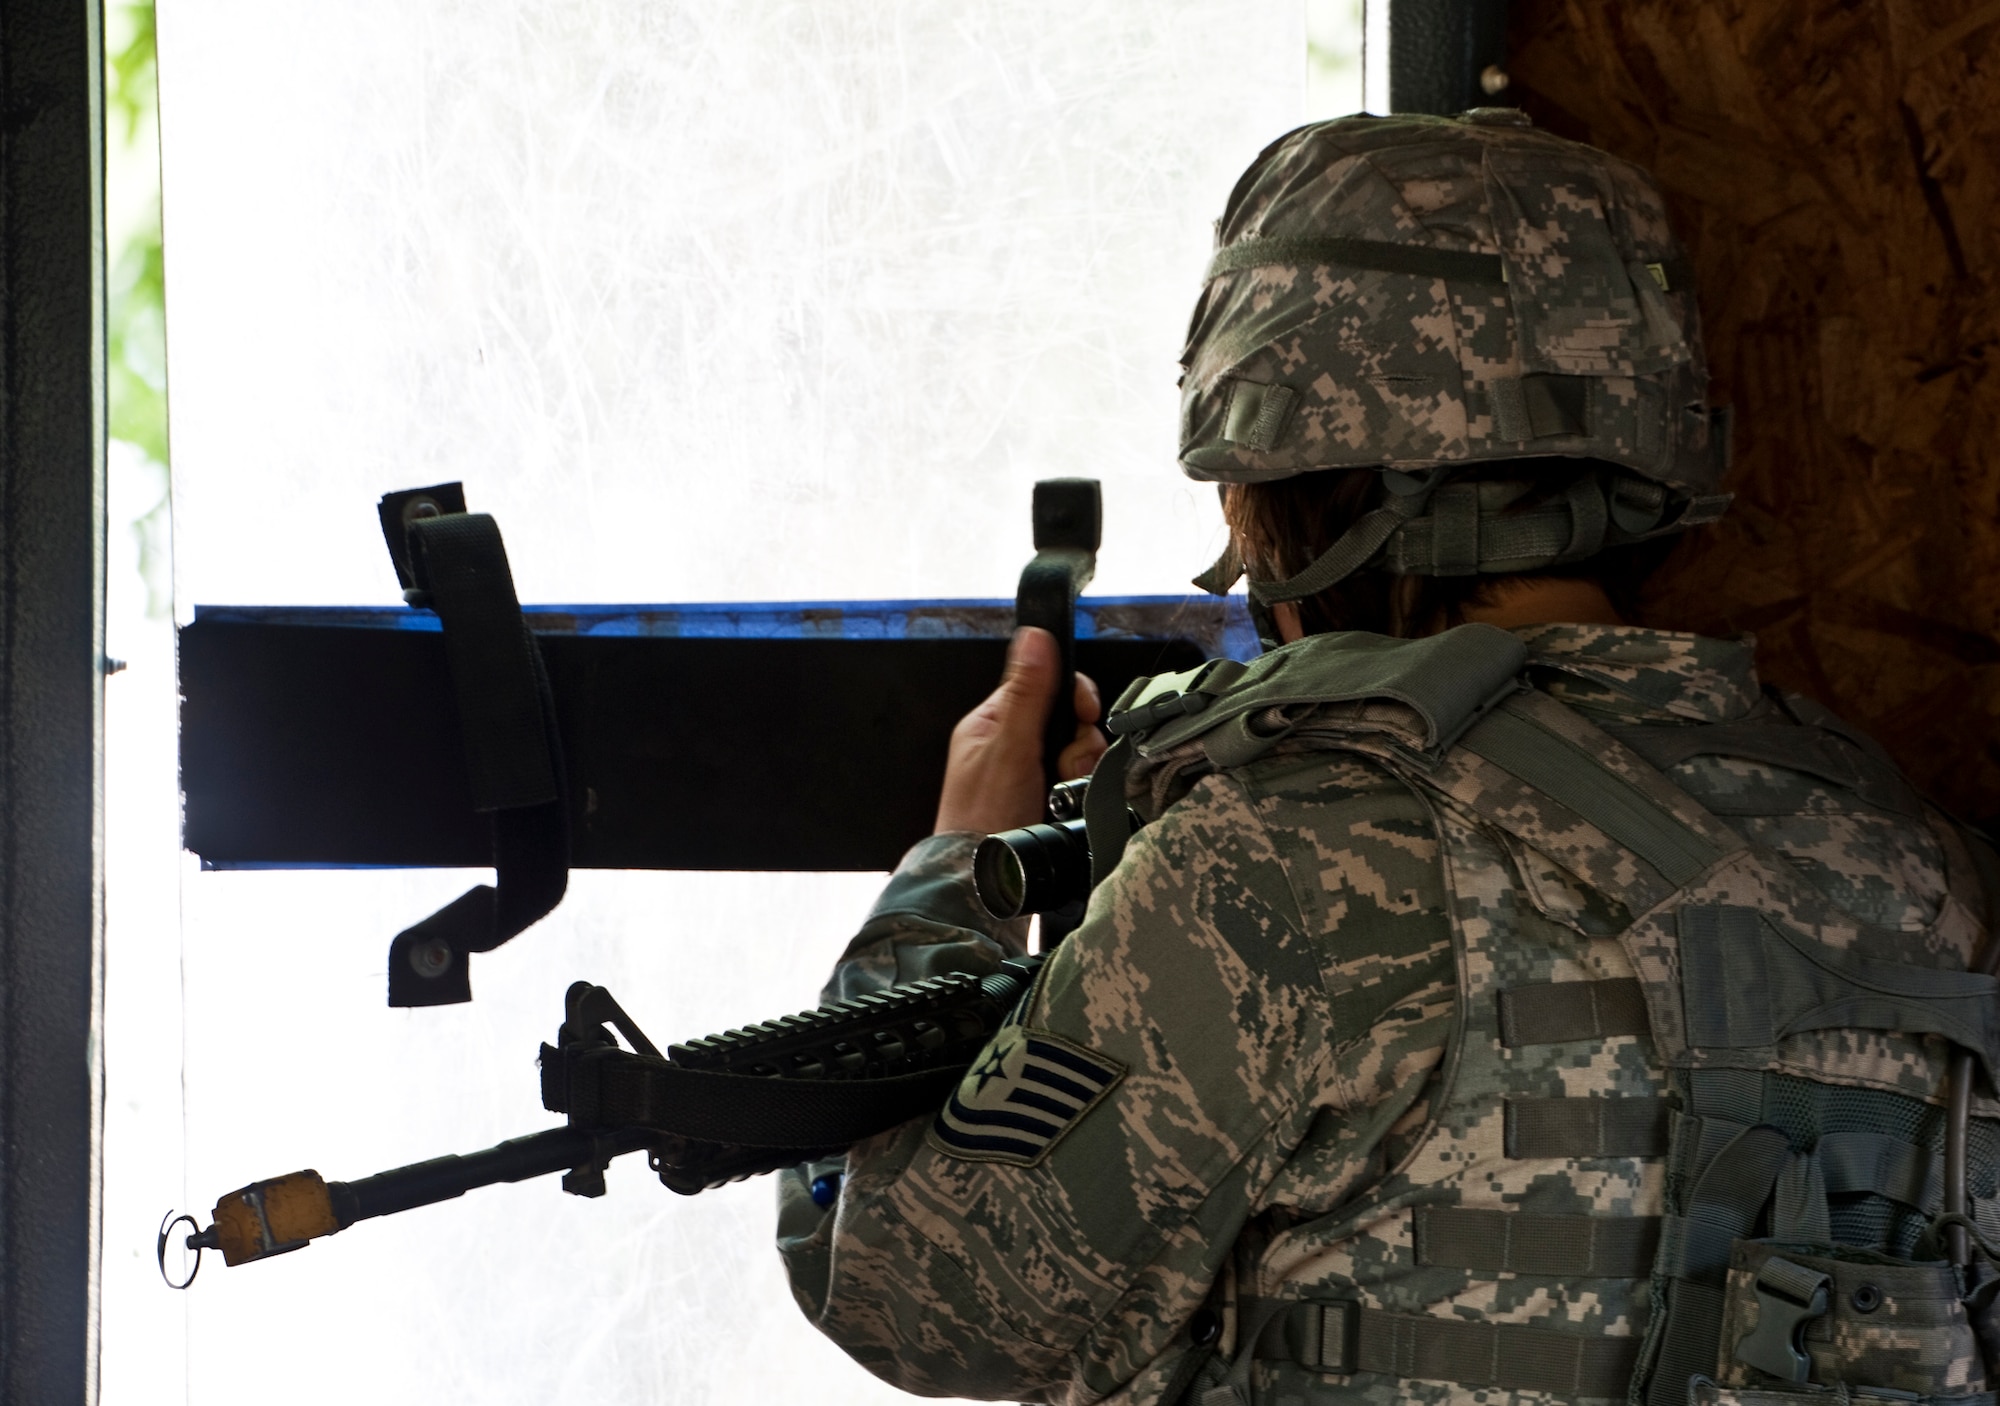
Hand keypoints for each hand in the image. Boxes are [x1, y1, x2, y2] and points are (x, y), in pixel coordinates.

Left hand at [934, 627, 1105, 835]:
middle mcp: (1012, 744)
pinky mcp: (1047, 800)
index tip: (1084, 711)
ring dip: (1080, 770)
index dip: (1072, 695)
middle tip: (1066, 765)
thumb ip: (1027, 693)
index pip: (1045, 684)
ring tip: (1063, 790)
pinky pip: (1079, 782)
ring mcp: (1030, 774)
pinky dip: (1080, 792)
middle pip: (1070, 720)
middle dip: (1080, 742)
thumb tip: (1035, 635)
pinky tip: (1068, 805)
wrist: (985, 884)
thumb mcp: (1008, 747)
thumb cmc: (980, 819)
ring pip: (1079, 752)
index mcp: (993, 722)